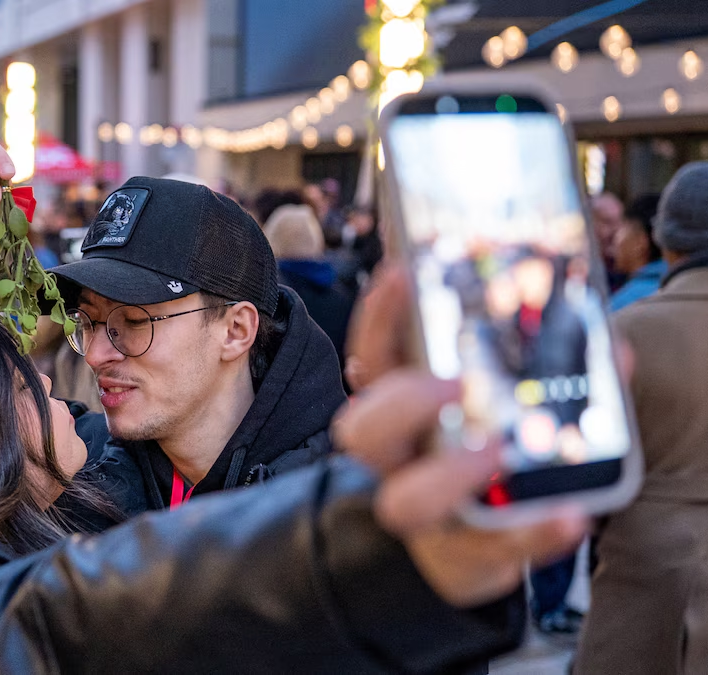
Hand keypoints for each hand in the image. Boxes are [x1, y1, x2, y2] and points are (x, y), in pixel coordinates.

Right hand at [333, 265, 587, 607]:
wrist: (468, 542)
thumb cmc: (482, 457)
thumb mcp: (505, 408)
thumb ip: (549, 376)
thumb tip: (614, 350)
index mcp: (402, 412)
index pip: (372, 358)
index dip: (378, 318)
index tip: (400, 275)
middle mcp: (399, 460)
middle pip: (363, 431)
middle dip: (402, 401)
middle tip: (452, 386)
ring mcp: (423, 512)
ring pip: (404, 502)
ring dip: (449, 473)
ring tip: (498, 452)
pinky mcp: (458, 561)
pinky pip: (483, 556)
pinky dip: (530, 537)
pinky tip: (568, 518)